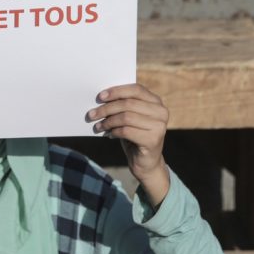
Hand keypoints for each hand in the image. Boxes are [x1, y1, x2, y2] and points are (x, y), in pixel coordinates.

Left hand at [86, 83, 170, 205]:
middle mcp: (161, 112)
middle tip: (92, 114)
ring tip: (99, 126)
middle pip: (128, 104)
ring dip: (108, 121)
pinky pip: (126, 131)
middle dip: (107, 108)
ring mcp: (159, 126)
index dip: (116, 91)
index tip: (100, 96)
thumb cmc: (135, 136)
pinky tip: (109, 134)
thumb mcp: (131, 117)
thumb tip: (102, 97)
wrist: (147, 163)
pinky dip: (114, 132)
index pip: (136, 89)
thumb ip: (123, 105)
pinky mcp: (153, 140)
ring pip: (126, 117)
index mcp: (156, 102)